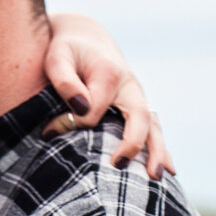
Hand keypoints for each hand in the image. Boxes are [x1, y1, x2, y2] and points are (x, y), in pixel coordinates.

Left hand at [43, 13, 174, 179]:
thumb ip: (64, 80)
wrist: (85, 38)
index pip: (94, 111)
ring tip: (157, 177)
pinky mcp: (139, 106)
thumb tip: (80, 108)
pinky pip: (153, 129)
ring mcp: (138, 97)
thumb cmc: (67, 50)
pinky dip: (160, 149)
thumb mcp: (57, 57)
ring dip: (157, 151)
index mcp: (109, 73)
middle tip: (119, 165)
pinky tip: (167, 170)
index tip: (49, 133)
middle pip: (139, 116)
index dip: (71, 124)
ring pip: (153, 126)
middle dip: (132, 143)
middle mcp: (130, 85)